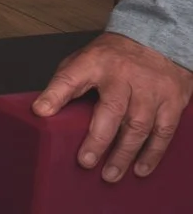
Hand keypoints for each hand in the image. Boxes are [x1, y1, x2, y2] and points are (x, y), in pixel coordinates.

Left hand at [35, 32, 192, 181]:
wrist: (157, 39)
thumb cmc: (114, 56)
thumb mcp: (84, 59)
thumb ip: (67, 83)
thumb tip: (44, 111)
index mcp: (95, 63)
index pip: (70, 77)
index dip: (54, 95)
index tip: (40, 112)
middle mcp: (125, 76)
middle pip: (111, 110)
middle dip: (98, 140)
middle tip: (85, 163)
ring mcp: (152, 89)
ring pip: (139, 126)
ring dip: (124, 154)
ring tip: (110, 174)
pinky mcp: (173, 100)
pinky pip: (163, 131)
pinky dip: (152, 153)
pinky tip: (140, 168)